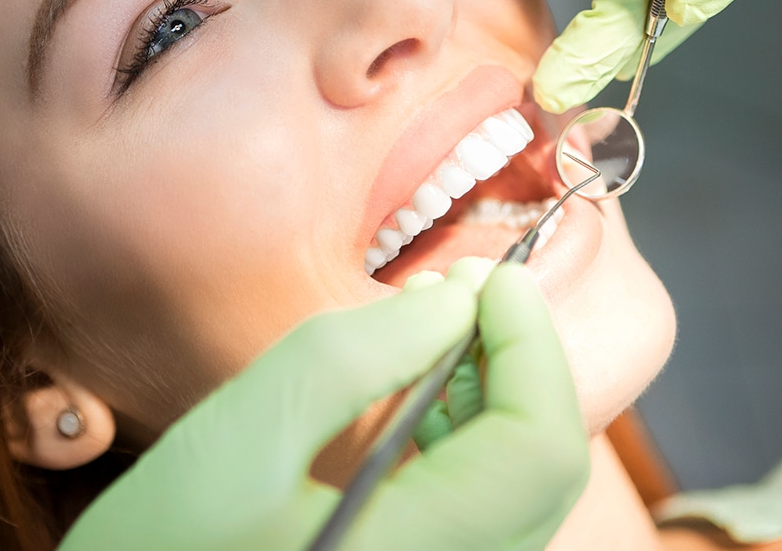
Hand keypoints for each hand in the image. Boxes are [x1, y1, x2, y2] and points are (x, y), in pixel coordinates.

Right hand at [59, 259, 588, 549]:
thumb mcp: (240, 440)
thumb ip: (355, 358)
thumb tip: (454, 302)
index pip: (540, 450)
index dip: (531, 349)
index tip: (491, 279)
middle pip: (541, 467)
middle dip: (513, 362)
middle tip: (463, 290)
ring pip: (515, 484)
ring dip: (489, 392)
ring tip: (435, 326)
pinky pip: (478, 503)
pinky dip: (462, 433)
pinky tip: (418, 389)